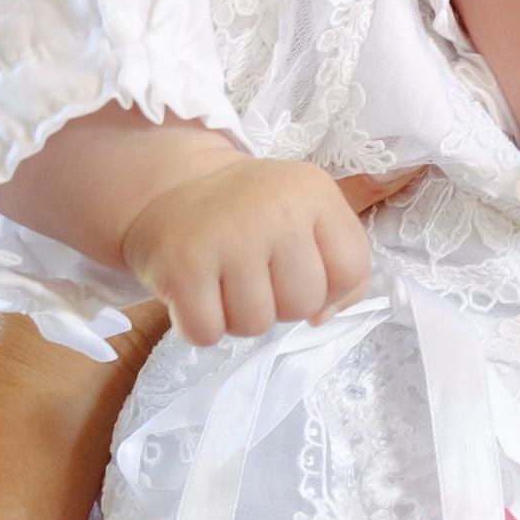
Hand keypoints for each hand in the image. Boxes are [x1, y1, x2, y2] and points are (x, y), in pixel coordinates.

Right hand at [122, 153, 378, 346]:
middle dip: (279, 303)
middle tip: (252, 273)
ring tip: (222, 280)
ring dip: (237, 316)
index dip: (329, 289)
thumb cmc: (248, 213)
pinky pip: (207, 332)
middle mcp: (275, 209)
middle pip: (303, 303)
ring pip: (255, 325)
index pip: (350, 270)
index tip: (298, 273)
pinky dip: (198, 325)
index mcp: (313, 192)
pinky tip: (195, 292)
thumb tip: (323, 317)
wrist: (168, 187)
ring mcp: (227, 236)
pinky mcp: (183, 265)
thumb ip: (340, 263)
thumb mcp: (307, 213)